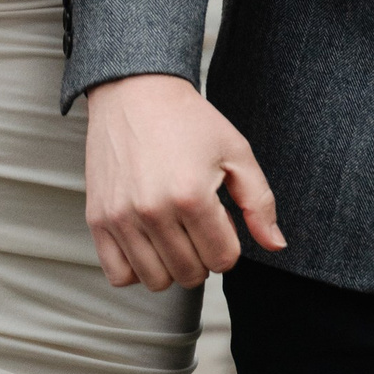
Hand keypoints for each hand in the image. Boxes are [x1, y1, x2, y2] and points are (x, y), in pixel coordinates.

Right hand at [85, 72, 285, 289]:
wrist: (135, 91)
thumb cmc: (188, 121)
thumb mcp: (236, 151)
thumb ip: (259, 202)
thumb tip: (276, 245)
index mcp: (192, 195)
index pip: (223, 260)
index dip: (228, 242)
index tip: (219, 217)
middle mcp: (153, 211)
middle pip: (191, 274)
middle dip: (203, 255)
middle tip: (197, 223)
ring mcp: (121, 218)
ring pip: (157, 281)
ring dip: (172, 264)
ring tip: (173, 232)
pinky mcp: (97, 219)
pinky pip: (119, 275)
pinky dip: (136, 268)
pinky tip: (147, 242)